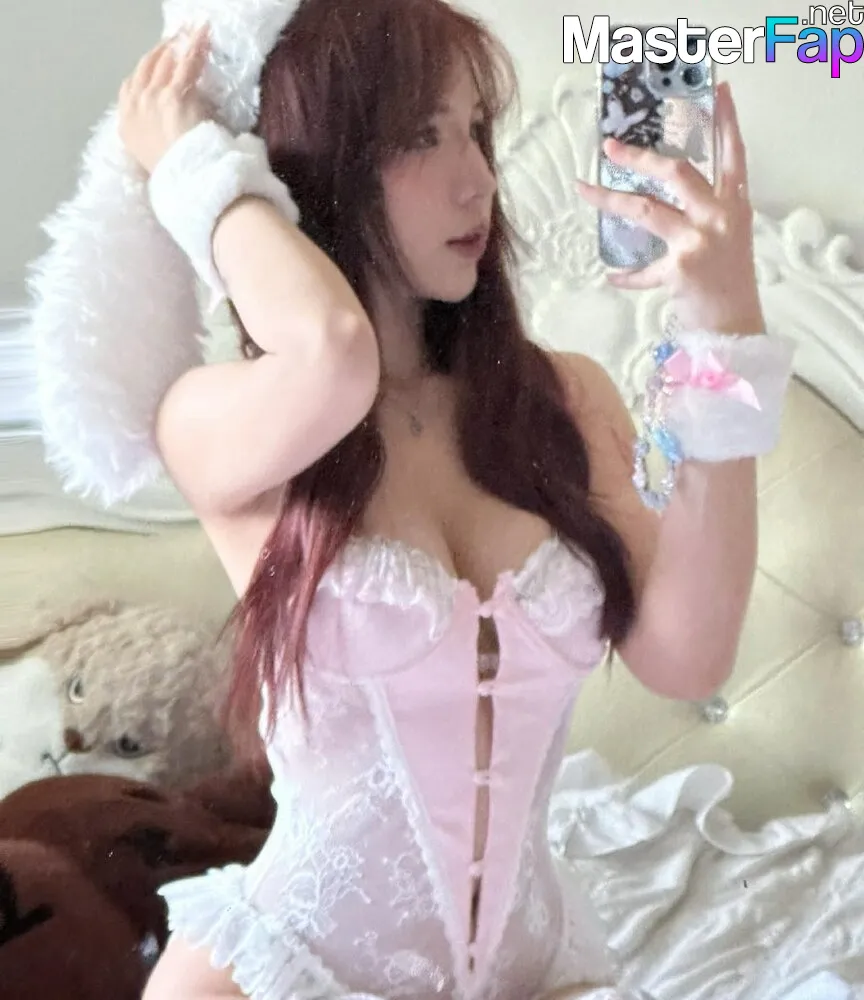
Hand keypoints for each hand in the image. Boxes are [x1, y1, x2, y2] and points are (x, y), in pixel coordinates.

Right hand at [118, 24, 213, 175]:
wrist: (185, 183)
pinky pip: (186, 64)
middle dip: (159, 53)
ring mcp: (152, 100)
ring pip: (164, 63)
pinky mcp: (174, 96)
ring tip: (190, 35)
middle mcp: (134, 109)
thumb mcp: (155, 159)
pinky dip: (195, 48)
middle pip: (145, 69)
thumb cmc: (177, 178)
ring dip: (177, 45)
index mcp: (127, 127)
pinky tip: (202, 38)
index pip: (129, 88)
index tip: (155, 63)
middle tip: (174, 43)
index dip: (144, 72)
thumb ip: (156, 137)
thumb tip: (169, 126)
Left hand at [576, 82, 763, 334]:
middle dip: (639, 158)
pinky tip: (613, 276)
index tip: (716, 90)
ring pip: (646, 208)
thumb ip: (706, 212)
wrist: (736, 326)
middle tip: (609, 148)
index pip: (733, 154)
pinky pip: (641, 270)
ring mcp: (699, 241)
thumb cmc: (728, 281)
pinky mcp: (679, 269)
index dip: (726, 122)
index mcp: (734, 204)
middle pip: (676, 172)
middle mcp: (719, 216)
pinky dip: (626, 275)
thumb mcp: (729, 238)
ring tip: (585, 189)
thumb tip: (662, 192)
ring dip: (609, 199)